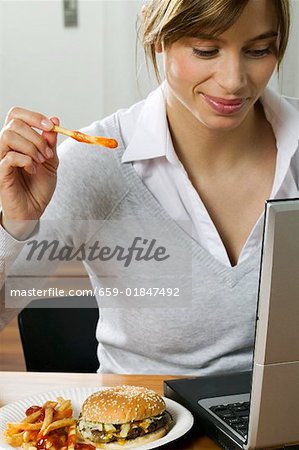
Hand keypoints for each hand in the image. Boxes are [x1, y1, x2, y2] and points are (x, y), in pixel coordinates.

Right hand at [0, 107, 59, 238]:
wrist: (34, 210)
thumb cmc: (39, 186)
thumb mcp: (51, 161)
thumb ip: (51, 142)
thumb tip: (54, 119)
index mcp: (17, 139)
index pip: (16, 114)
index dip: (33, 116)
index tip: (50, 127)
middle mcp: (6, 146)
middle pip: (14, 123)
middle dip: (37, 136)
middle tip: (48, 154)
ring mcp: (1, 158)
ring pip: (9, 136)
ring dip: (31, 147)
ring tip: (41, 161)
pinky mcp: (0, 172)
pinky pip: (9, 157)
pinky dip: (26, 160)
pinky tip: (33, 169)